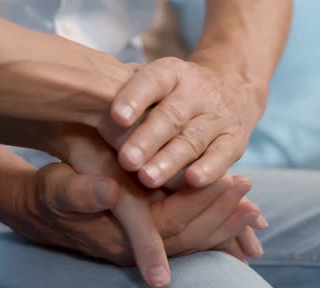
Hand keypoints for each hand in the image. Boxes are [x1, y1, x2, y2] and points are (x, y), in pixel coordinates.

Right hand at [0, 135, 265, 287]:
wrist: (36, 207)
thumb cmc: (48, 194)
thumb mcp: (59, 188)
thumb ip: (83, 191)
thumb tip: (108, 188)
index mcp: (119, 237)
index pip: (174, 223)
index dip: (204, 203)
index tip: (234, 183)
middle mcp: (133, 248)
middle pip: (189, 236)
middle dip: (222, 218)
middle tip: (254, 202)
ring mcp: (138, 245)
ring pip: (189, 239)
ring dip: (220, 226)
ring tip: (251, 212)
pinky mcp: (140, 234)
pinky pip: (180, 236)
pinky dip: (206, 228)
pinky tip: (225, 221)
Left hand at [101, 57, 266, 187]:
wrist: (235, 86)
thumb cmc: (174, 93)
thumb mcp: (155, 82)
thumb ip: (126, 92)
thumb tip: (84, 104)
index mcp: (170, 73)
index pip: (152, 81)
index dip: (134, 98)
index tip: (116, 116)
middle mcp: (197, 91)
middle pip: (171, 115)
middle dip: (147, 139)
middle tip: (126, 160)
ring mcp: (218, 116)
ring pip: (193, 139)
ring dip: (170, 160)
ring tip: (147, 177)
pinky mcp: (235, 140)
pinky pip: (222, 155)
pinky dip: (209, 169)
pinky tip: (193, 181)